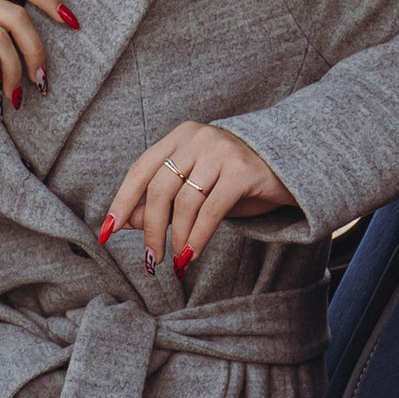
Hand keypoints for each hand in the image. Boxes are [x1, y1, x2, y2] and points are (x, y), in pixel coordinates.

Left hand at [102, 121, 293, 275]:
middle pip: (160, 189)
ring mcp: (221, 151)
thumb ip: (162, 201)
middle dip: (151, 229)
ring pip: (185, 202)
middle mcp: (197, 138)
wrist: (291, 167)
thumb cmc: (236, 180)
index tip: (108, 232)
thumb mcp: (196, 189)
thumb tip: (127, 221)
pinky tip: (191, 255)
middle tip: (151, 259)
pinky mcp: (243, 171)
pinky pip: (211, 210)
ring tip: (177, 260)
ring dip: (177, 237)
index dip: (122, 202)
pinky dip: (197, 237)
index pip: (141, 170)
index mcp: (179, 137)